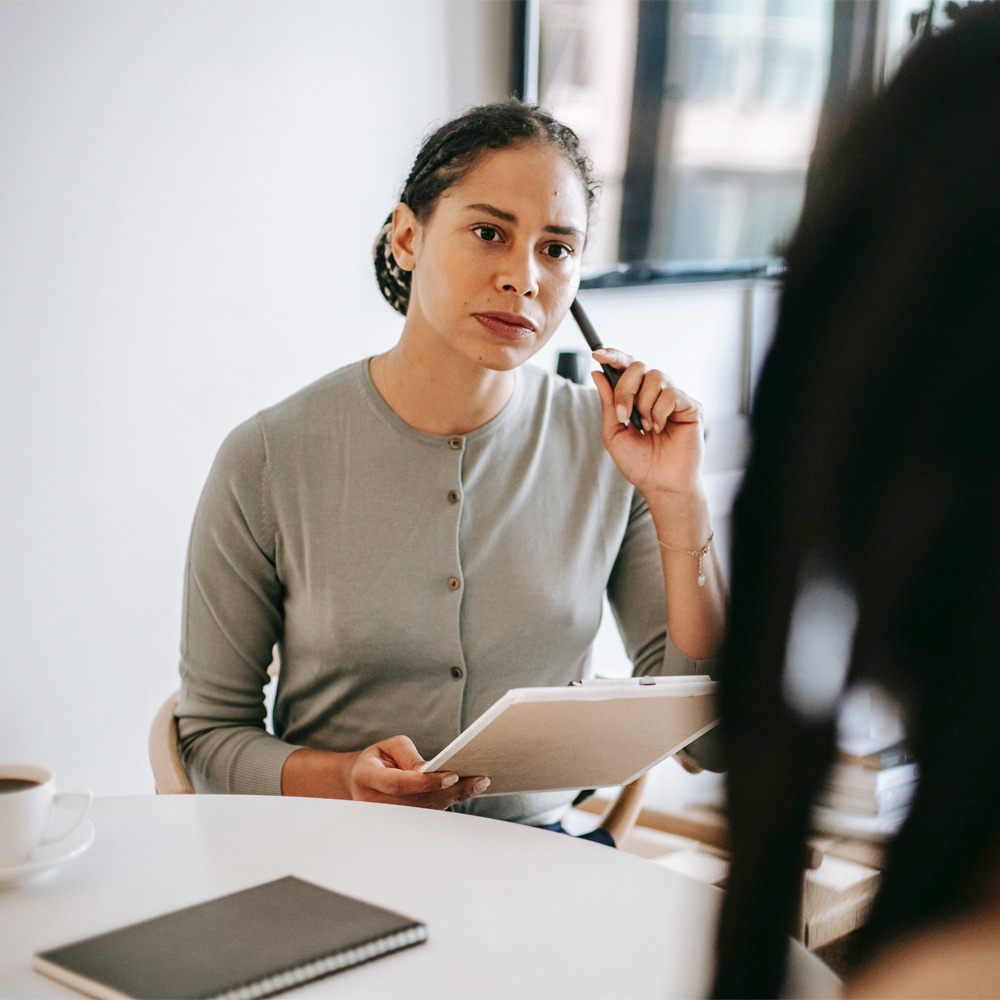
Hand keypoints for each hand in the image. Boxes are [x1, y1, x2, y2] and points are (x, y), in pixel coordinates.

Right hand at [347, 735, 488, 808]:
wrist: (359, 781)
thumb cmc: (379, 759)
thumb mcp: (390, 747)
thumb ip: (409, 756)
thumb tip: (430, 770)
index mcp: (367, 778)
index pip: (399, 784)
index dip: (426, 782)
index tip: (453, 775)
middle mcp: (374, 804)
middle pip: (418, 801)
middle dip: (451, 790)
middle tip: (479, 780)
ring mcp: (385, 820)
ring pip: (425, 811)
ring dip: (454, 798)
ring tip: (479, 783)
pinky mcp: (398, 825)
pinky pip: (426, 816)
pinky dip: (448, 803)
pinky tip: (467, 791)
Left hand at [590, 348, 704, 495]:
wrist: (661, 485)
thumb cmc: (640, 464)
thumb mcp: (614, 433)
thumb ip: (608, 404)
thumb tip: (598, 374)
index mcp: (639, 397)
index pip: (627, 367)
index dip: (614, 356)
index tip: (597, 354)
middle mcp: (657, 393)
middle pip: (639, 366)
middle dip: (625, 388)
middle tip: (624, 415)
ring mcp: (675, 398)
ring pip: (655, 377)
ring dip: (644, 405)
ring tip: (647, 428)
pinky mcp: (692, 406)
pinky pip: (671, 393)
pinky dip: (659, 412)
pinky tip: (661, 429)